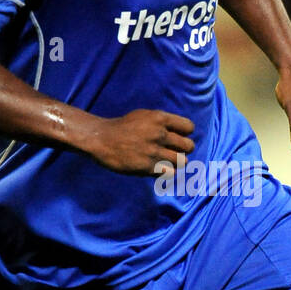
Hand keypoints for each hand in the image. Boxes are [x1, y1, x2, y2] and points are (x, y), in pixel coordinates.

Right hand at [81, 108, 195, 174]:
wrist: (101, 140)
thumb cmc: (123, 127)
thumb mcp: (144, 115)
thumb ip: (163, 122)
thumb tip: (181, 132)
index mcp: (159, 118)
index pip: (189, 127)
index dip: (185, 133)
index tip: (176, 137)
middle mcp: (159, 134)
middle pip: (189, 146)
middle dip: (183, 149)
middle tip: (172, 151)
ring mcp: (154, 151)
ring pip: (182, 161)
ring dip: (175, 162)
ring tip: (165, 161)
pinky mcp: (147, 167)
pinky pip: (170, 173)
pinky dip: (166, 172)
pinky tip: (157, 168)